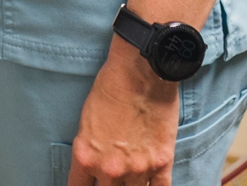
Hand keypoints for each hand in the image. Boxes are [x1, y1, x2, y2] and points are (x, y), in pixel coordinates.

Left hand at [68, 40, 180, 185]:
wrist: (141, 71)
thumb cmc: (111, 87)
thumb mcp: (86, 121)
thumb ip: (90, 150)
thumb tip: (94, 168)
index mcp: (86, 157)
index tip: (89, 184)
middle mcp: (110, 169)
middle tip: (112, 177)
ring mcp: (137, 170)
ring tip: (132, 176)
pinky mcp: (161, 163)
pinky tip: (148, 184)